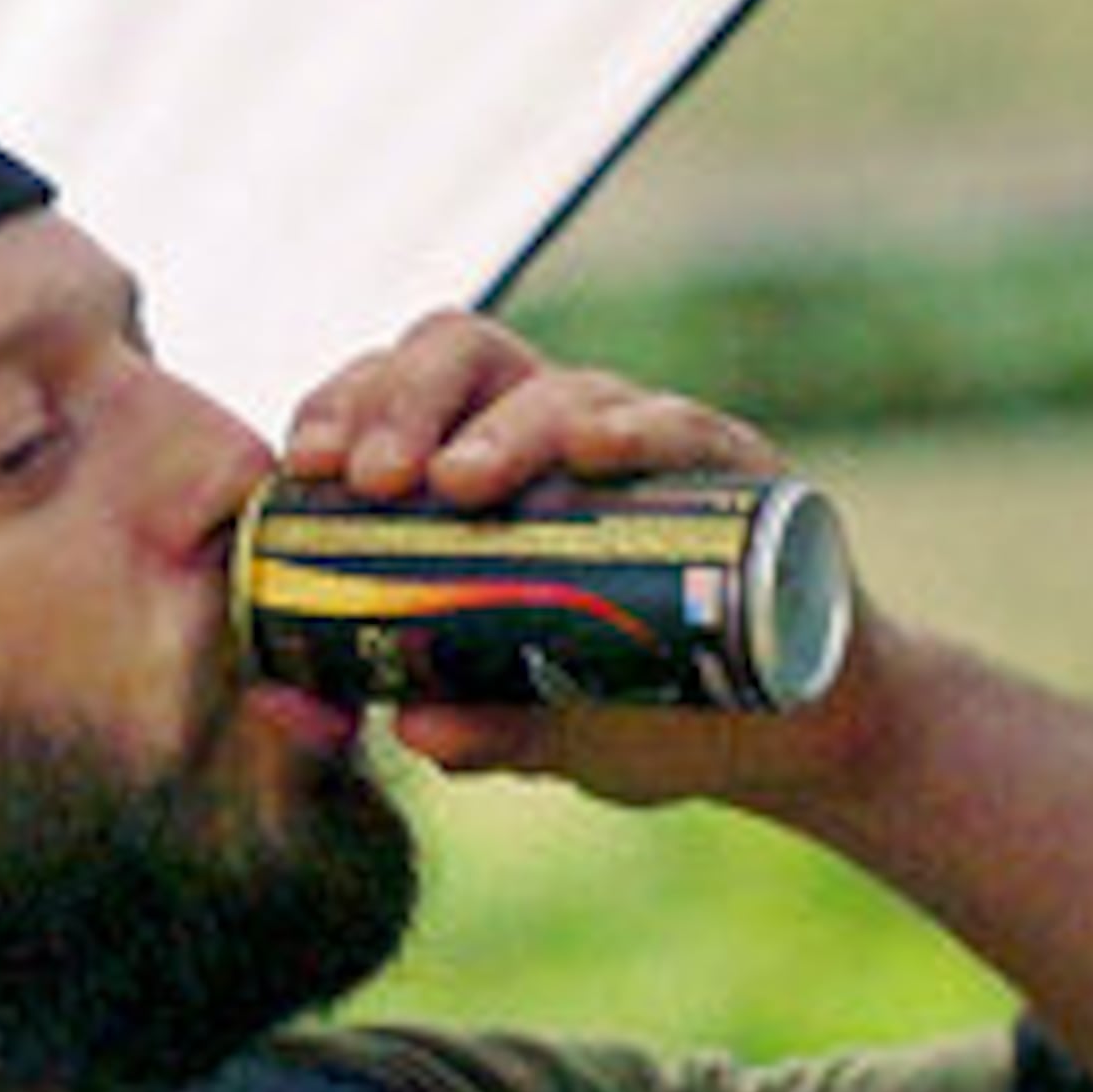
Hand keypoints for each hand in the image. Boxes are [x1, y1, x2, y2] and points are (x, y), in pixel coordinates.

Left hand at [274, 310, 854, 808]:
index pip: (398, 398)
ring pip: (564, 385)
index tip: (307, 467)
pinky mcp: (736, 469)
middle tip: (373, 477)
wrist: (785, 736)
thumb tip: (406, 727)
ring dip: (503, 426)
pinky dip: (636, 430)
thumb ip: (477, 729)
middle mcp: (557, 434)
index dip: (345, 409)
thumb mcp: (544, 732)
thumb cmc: (638, 708)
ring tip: (458, 482)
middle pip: (464, 356)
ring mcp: (647, 444)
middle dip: (405, 401)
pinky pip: (683, 426)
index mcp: (483, 470)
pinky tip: (595, 450)